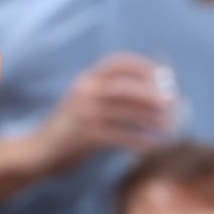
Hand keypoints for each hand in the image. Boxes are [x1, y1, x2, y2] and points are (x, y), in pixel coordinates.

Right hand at [35, 55, 175, 174]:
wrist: (38, 151)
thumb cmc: (70, 129)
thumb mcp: (85, 102)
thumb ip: (110, 93)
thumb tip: (155, 91)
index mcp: (86, 79)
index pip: (118, 62)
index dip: (144, 66)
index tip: (165, 76)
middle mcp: (84, 91)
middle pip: (126, 86)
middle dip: (153, 94)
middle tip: (174, 103)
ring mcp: (84, 113)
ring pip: (127, 112)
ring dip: (152, 119)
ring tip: (170, 126)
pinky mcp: (86, 135)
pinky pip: (121, 136)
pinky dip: (141, 140)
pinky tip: (154, 144)